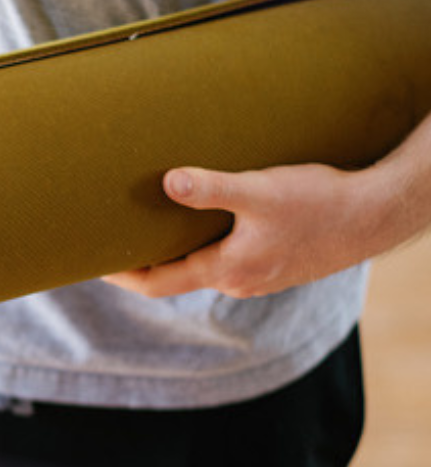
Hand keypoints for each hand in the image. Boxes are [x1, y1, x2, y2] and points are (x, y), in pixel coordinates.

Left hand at [105, 161, 400, 299]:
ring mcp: (257, 273)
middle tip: (111, 242)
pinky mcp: (272, 261)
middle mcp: (238, 280)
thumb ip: (212, 188)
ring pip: (200, 266)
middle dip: (141, 263)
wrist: (373, 217)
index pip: (158, 284)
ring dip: (171, 252)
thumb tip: (167, 182)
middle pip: (175, 278)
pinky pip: (223, 258)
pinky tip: (199, 221)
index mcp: (227, 269)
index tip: (93, 265)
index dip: (123, 276)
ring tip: (146, 228)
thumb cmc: (318, 203)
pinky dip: (199, 244)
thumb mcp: (261, 191)